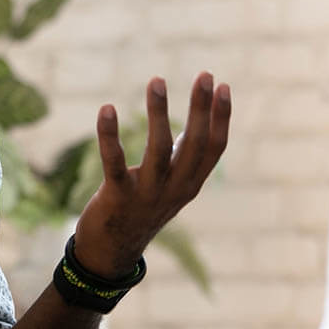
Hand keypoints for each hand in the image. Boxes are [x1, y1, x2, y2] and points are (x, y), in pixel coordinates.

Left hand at [73, 71, 230, 277]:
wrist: (111, 253)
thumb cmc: (141, 210)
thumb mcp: (170, 186)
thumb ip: (182, 159)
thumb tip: (192, 125)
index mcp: (190, 184)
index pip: (214, 148)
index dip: (221, 117)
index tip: (222, 85)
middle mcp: (175, 189)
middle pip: (194, 145)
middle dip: (201, 109)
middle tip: (205, 75)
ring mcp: (147, 195)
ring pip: (159, 150)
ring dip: (159, 113)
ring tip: (157, 80)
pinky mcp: (117, 197)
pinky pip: (115, 163)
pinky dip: (109, 136)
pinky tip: (107, 108)